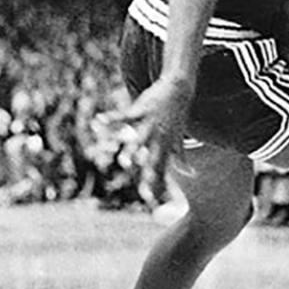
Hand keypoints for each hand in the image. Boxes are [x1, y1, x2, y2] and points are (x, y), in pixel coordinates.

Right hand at [120, 74, 192, 203]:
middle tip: (142, 190)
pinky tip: (98, 120)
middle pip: (151, 158)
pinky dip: (111, 118)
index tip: (150, 198)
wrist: (179, 90)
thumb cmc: (176, 117)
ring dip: (130, 150)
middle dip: (146, 173)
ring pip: (138, 139)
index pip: (161, 168)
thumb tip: (190, 174)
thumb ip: (181, 158)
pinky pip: (124, 115)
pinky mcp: (141, 109)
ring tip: (122, 162)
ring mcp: (149, 123)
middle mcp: (158, 137)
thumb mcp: (178, 138)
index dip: (156, 183)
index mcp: (166, 145)